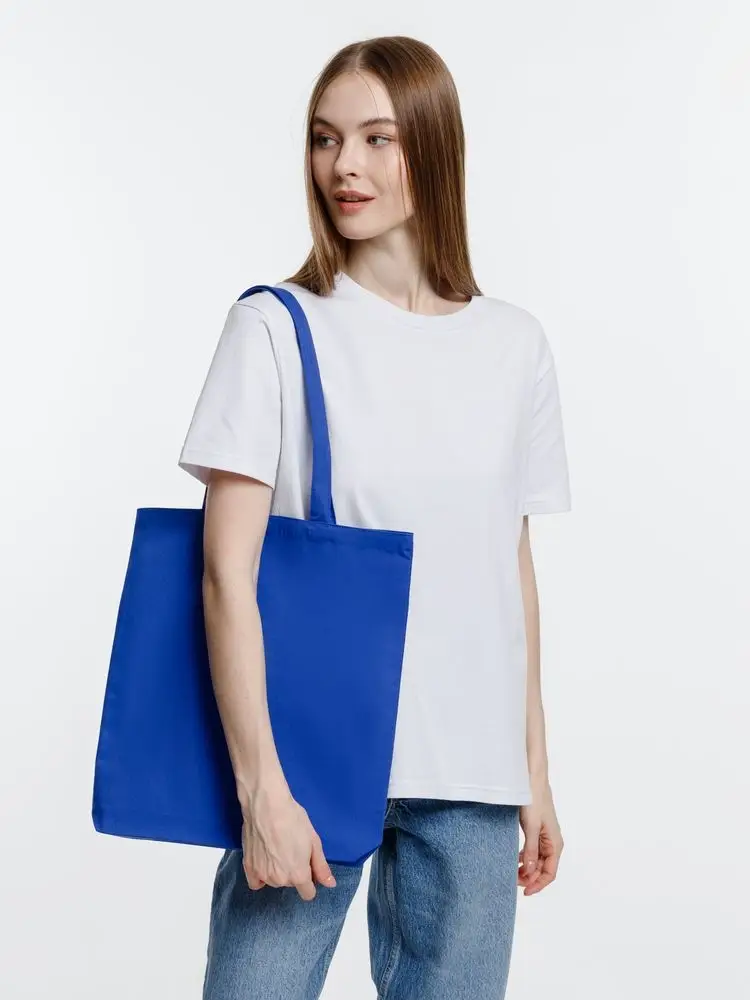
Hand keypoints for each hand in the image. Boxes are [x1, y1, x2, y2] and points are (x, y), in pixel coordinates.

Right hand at [240, 782, 336, 900]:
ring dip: (278, 871)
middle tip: (292, 848)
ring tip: (277, 848)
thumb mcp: (313, 841)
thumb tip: (330, 884)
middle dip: (294, 871)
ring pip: (275, 881)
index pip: (308, 893)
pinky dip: (261, 875)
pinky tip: (264, 860)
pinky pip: (256, 882)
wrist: (266, 805)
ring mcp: (262, 875)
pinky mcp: (248, 867)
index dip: (310, 881)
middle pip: (291, 884)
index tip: (308, 867)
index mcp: (298, 875)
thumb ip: (321, 866)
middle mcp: (280, 880)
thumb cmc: (293, 819)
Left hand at [518, 778, 563, 895]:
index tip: (524, 891)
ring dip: (528, 869)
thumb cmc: (533, 801)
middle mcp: (553, 843)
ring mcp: (545, 837)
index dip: (538, 885)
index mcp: (555, 844)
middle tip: (512, 880)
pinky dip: (526, 858)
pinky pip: (534, 851)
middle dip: (530, 878)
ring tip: (513, 872)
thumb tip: (530, 872)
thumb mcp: (531, 827)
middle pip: (544, 869)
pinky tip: (516, 860)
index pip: (550, 873)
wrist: (532, 780)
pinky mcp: (538, 831)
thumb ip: (531, 850)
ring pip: (538, 861)